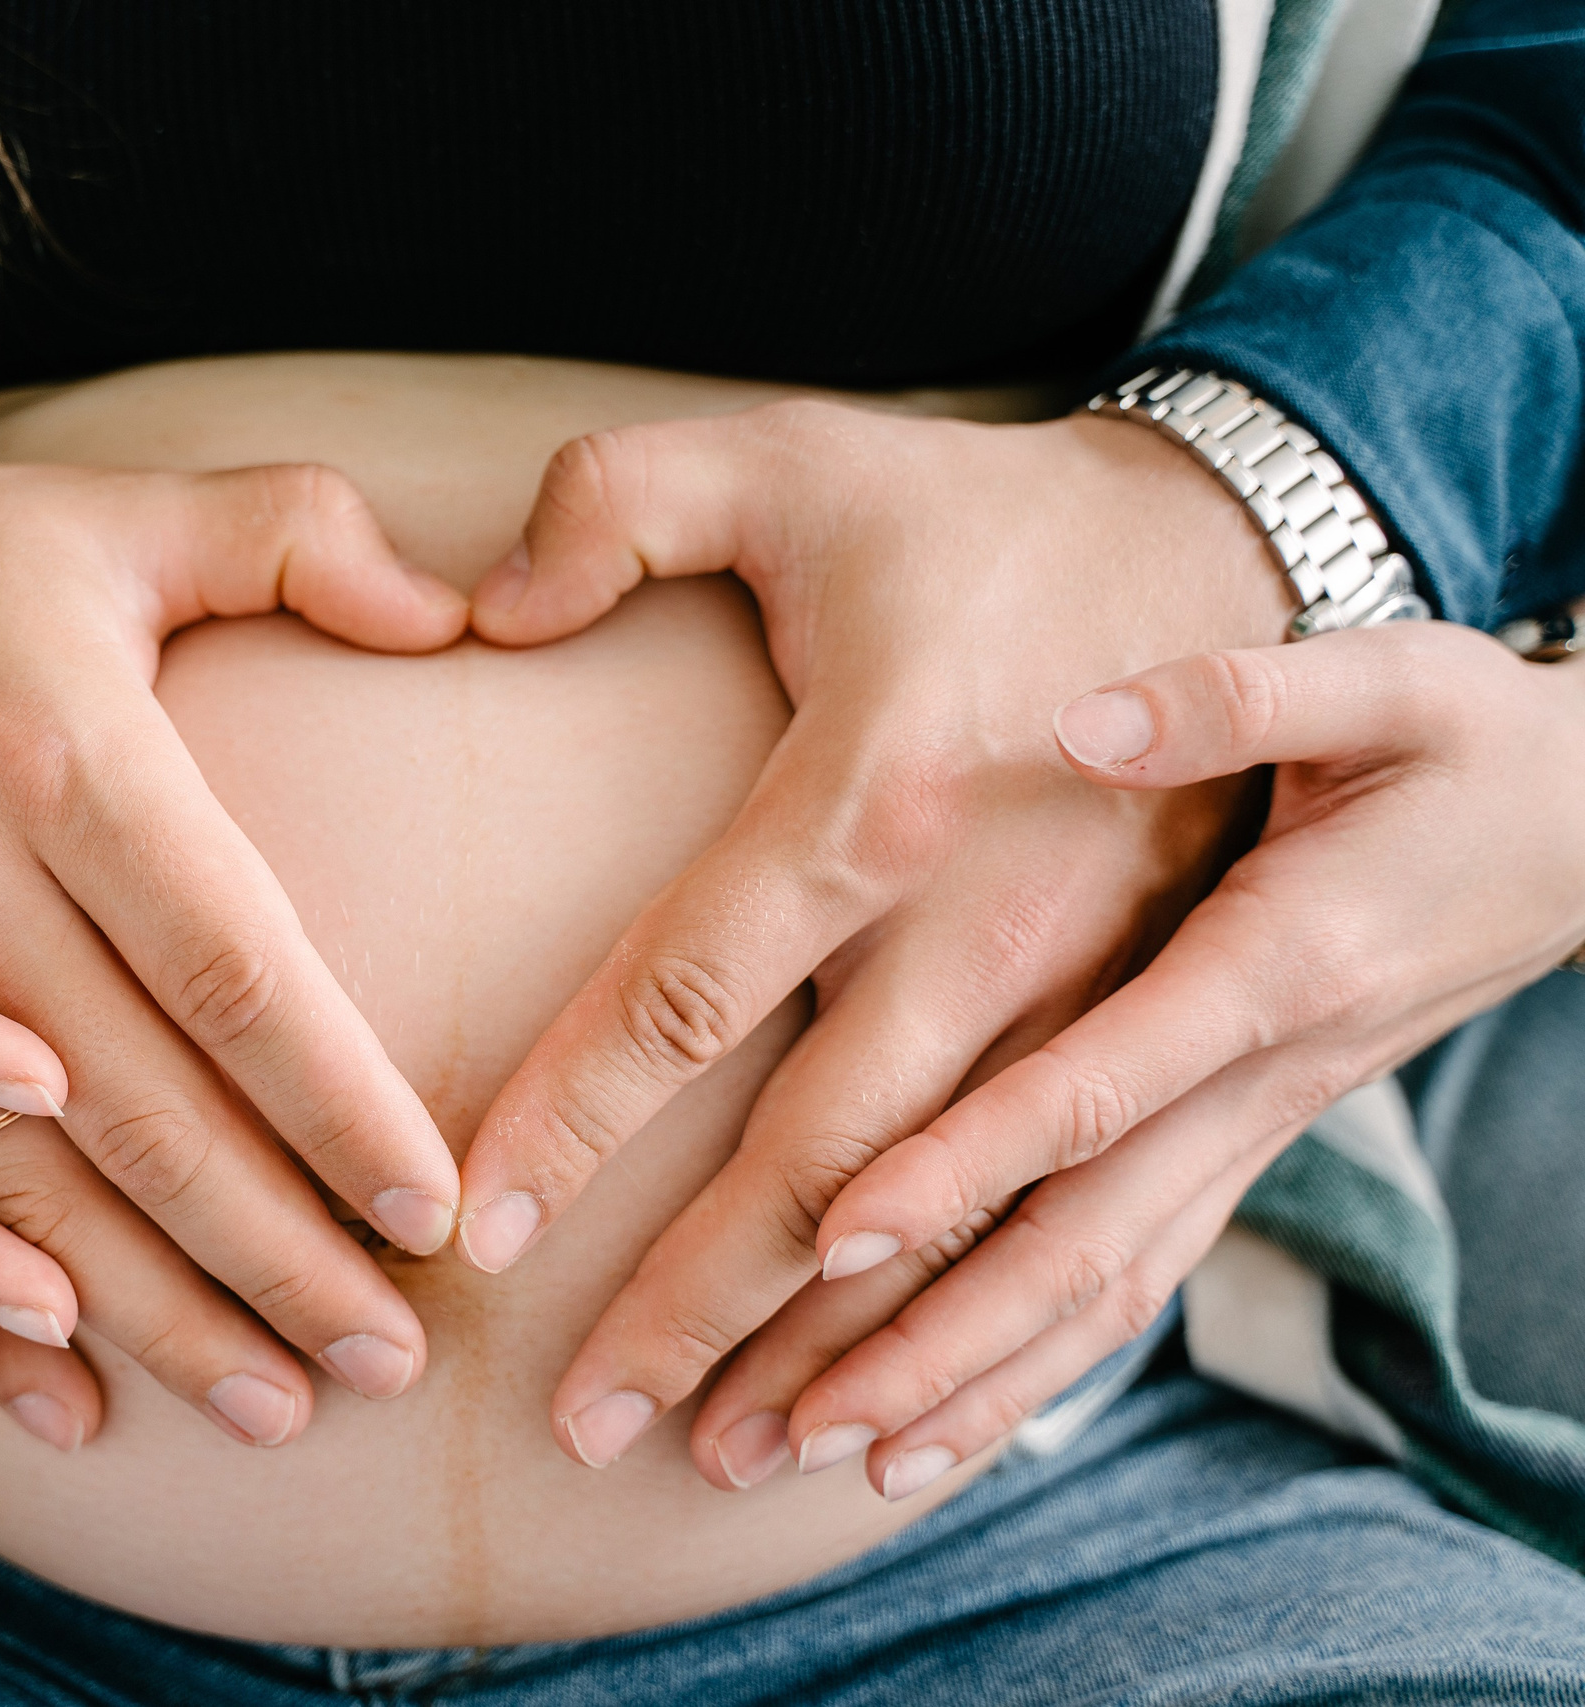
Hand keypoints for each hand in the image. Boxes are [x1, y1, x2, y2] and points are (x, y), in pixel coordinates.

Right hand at [0, 444, 471, 1446]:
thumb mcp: (114, 514)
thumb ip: (295, 533)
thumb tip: (460, 603)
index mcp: (63, 759)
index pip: (235, 975)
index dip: (341, 1109)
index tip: (437, 1216)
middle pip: (140, 1120)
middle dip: (273, 1260)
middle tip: (391, 1363)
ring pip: (10, 1192)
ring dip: (143, 1319)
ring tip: (269, 1411)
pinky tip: (40, 1406)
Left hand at [451, 400, 1295, 1471]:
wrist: (1226, 541)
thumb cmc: (969, 514)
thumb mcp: (788, 457)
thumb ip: (613, 504)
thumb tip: (477, 613)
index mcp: (871, 793)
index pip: (689, 989)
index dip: (577, 1115)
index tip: (479, 1226)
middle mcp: (986, 925)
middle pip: (822, 1163)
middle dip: (700, 1305)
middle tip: (586, 1427)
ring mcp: (1086, 994)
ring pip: (950, 1226)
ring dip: (838, 1357)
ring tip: (722, 1458)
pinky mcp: (1151, 1026)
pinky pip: (1077, 1220)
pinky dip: (992, 1339)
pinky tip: (908, 1421)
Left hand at [722, 619, 1584, 1498]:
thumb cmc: (1475, 744)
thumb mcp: (1392, 684)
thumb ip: (1236, 697)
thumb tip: (1082, 721)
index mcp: (1274, 963)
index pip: (1093, 1089)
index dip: (964, 1165)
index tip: (829, 1237)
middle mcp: (1258, 1078)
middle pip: (1077, 1242)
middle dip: (922, 1342)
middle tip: (768, 1423)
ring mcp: (1252, 1131)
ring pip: (1102, 1291)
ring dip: (959, 1384)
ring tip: (811, 1454)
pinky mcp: (1240, 1148)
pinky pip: (1132, 1281)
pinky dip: (1035, 1366)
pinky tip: (930, 1431)